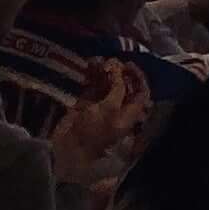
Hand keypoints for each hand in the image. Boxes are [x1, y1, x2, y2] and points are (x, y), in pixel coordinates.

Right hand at [46, 59, 151, 188]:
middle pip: (124, 86)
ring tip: (96, 61)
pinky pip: (92, 86)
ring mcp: (101, 106)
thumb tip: (119, 69)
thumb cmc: (93, 132)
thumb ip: (117, 89)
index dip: (138, 78)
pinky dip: (91, 75)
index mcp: (128, 115)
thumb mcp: (109, 110)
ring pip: (107, 84)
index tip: (128, 64)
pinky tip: (88, 65)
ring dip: (103, 71)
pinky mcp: (86, 104)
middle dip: (118, 71)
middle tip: (109, 62)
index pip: (141, 93)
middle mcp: (117, 109)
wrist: (67, 148)